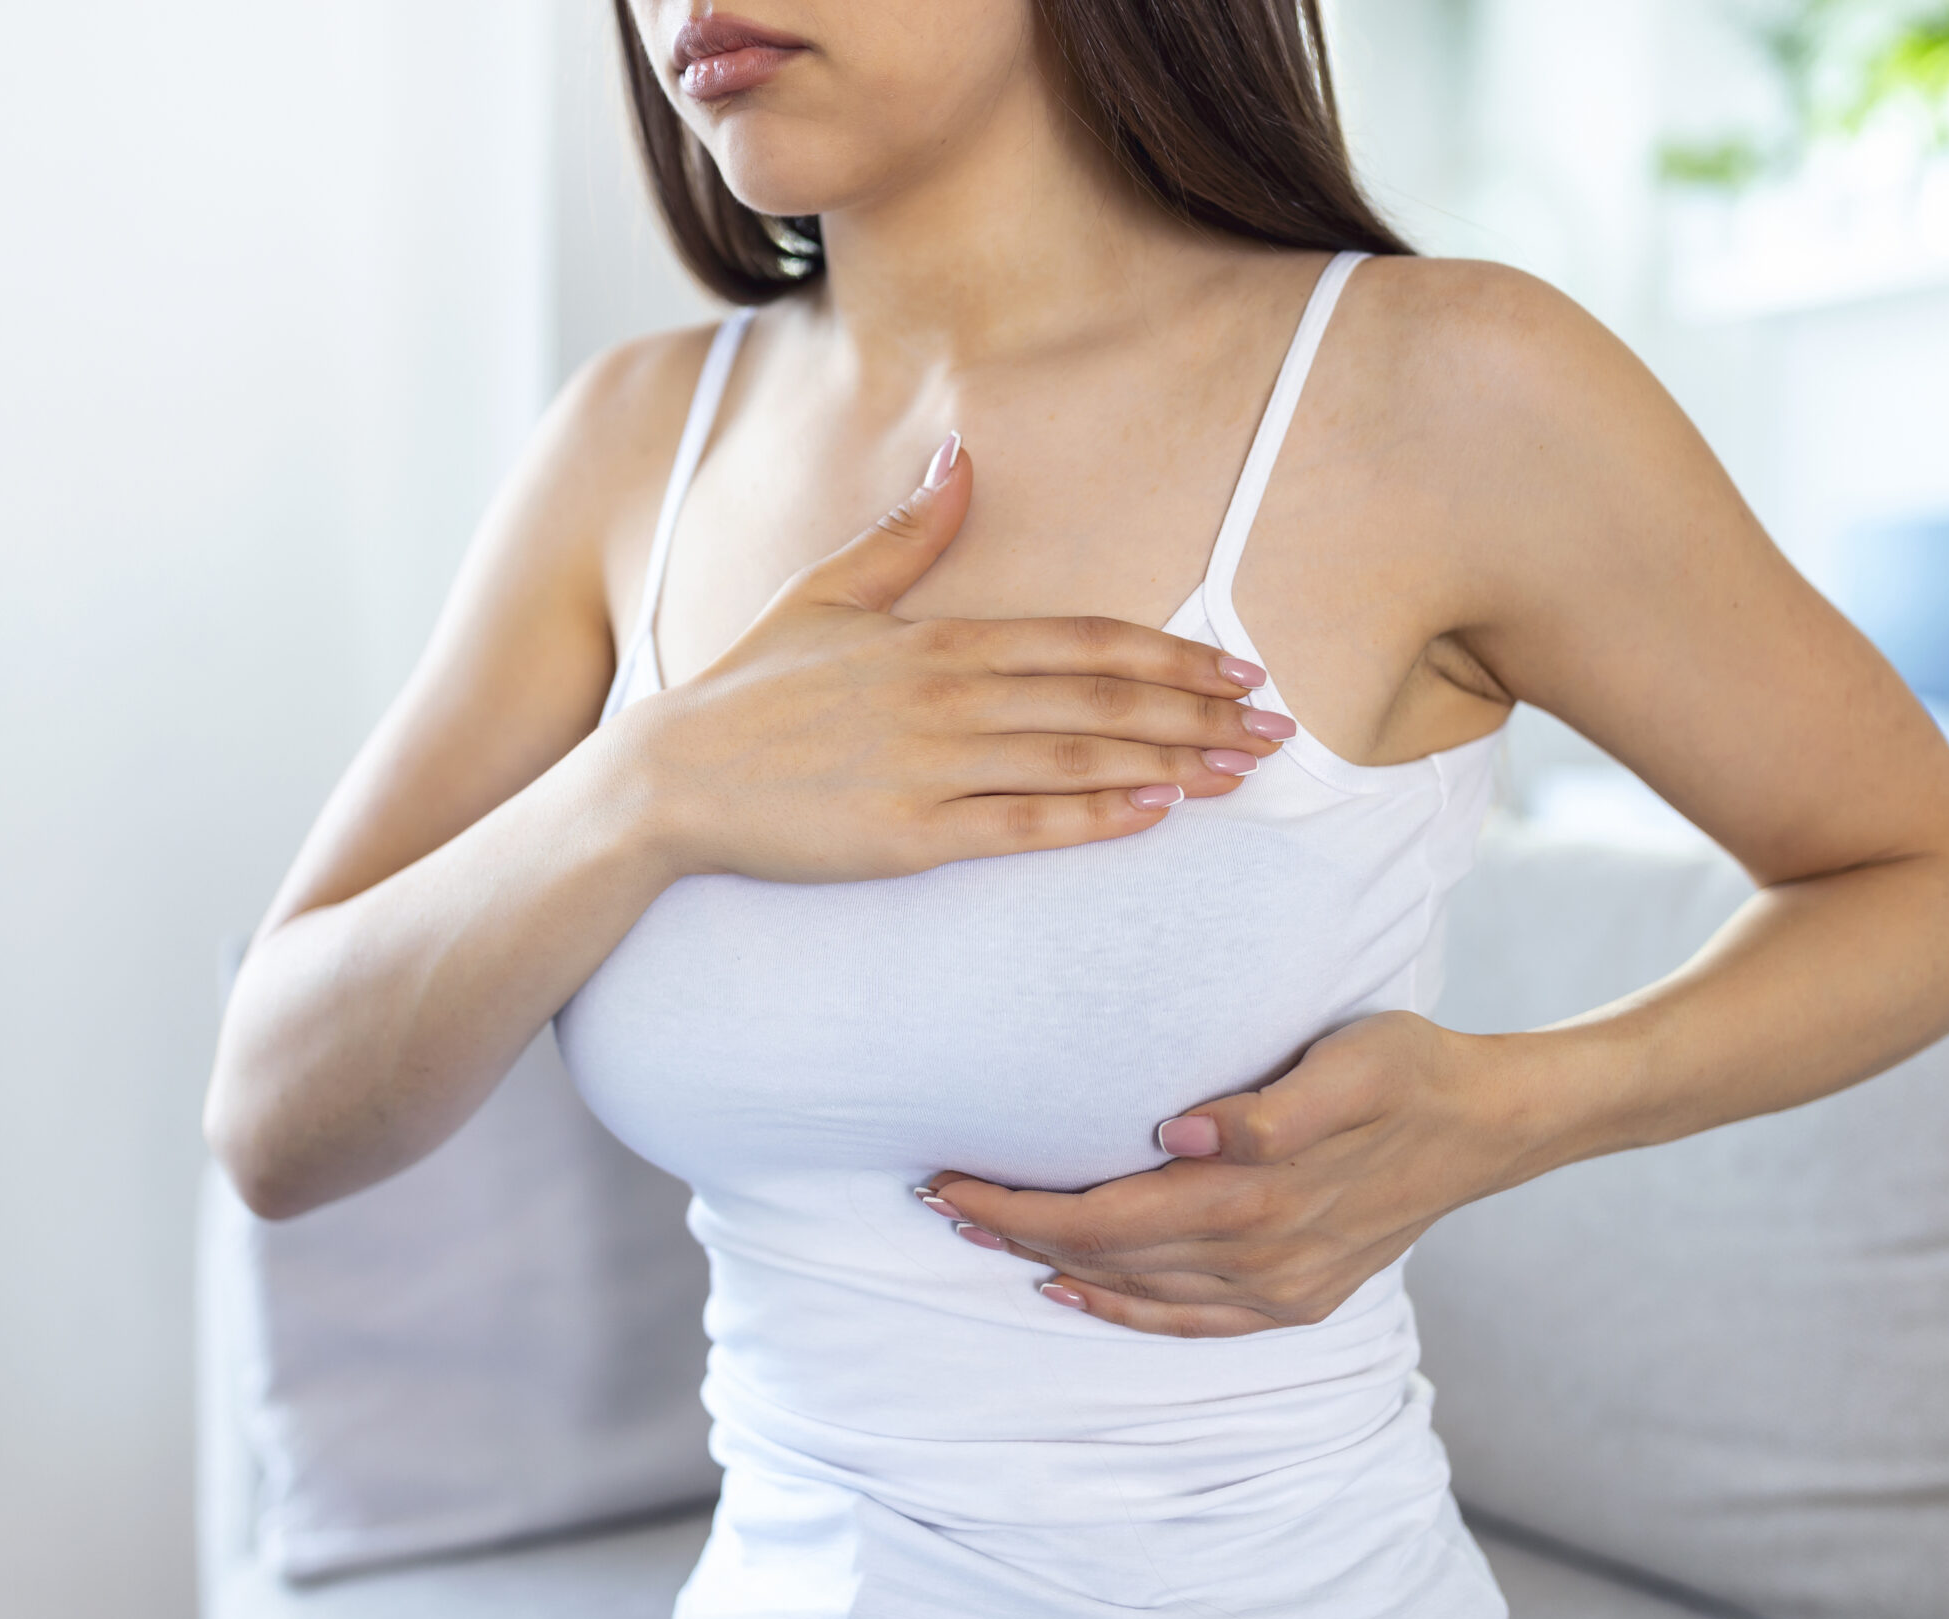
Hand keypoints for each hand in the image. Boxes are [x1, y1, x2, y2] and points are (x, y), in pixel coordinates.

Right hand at [613, 435, 1293, 883]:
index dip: (1170, 654)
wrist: (670, 780)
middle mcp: (947, 698)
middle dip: (1198, 711)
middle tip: (1278, 726)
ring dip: (1170, 763)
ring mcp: (932, 768)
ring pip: (1077, 758)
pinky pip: (1023, 825)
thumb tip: (961, 452)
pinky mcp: (911, 835)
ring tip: (1242, 772)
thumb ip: (906, 532)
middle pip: (1100, 697)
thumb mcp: (825, 593)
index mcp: (938, 638)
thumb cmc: (750, 690)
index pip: (1083, 640)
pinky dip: (1094, 817)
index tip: (1239, 667)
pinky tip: (1155, 814)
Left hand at [924, 1011, 1536, 1337]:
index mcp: (1258, 1196)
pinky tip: (1078, 1294)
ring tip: (983, 1238)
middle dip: (1014, 1232)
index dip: (1020, 1206)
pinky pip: (1189, 1321)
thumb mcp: (1353, 1061)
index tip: (952, 1181)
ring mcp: (1278, 1290)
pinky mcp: (1297, 1301)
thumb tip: (1180, 1131)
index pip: (1103, 1214)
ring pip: (1137, 1292)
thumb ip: (1271, 1107)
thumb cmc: (1409, 1070)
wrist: (1490, 1127)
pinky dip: (1124, 1311)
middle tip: (939, 1201)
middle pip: (1105, 1256)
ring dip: (1055, 1266)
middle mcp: (1259, 1257)